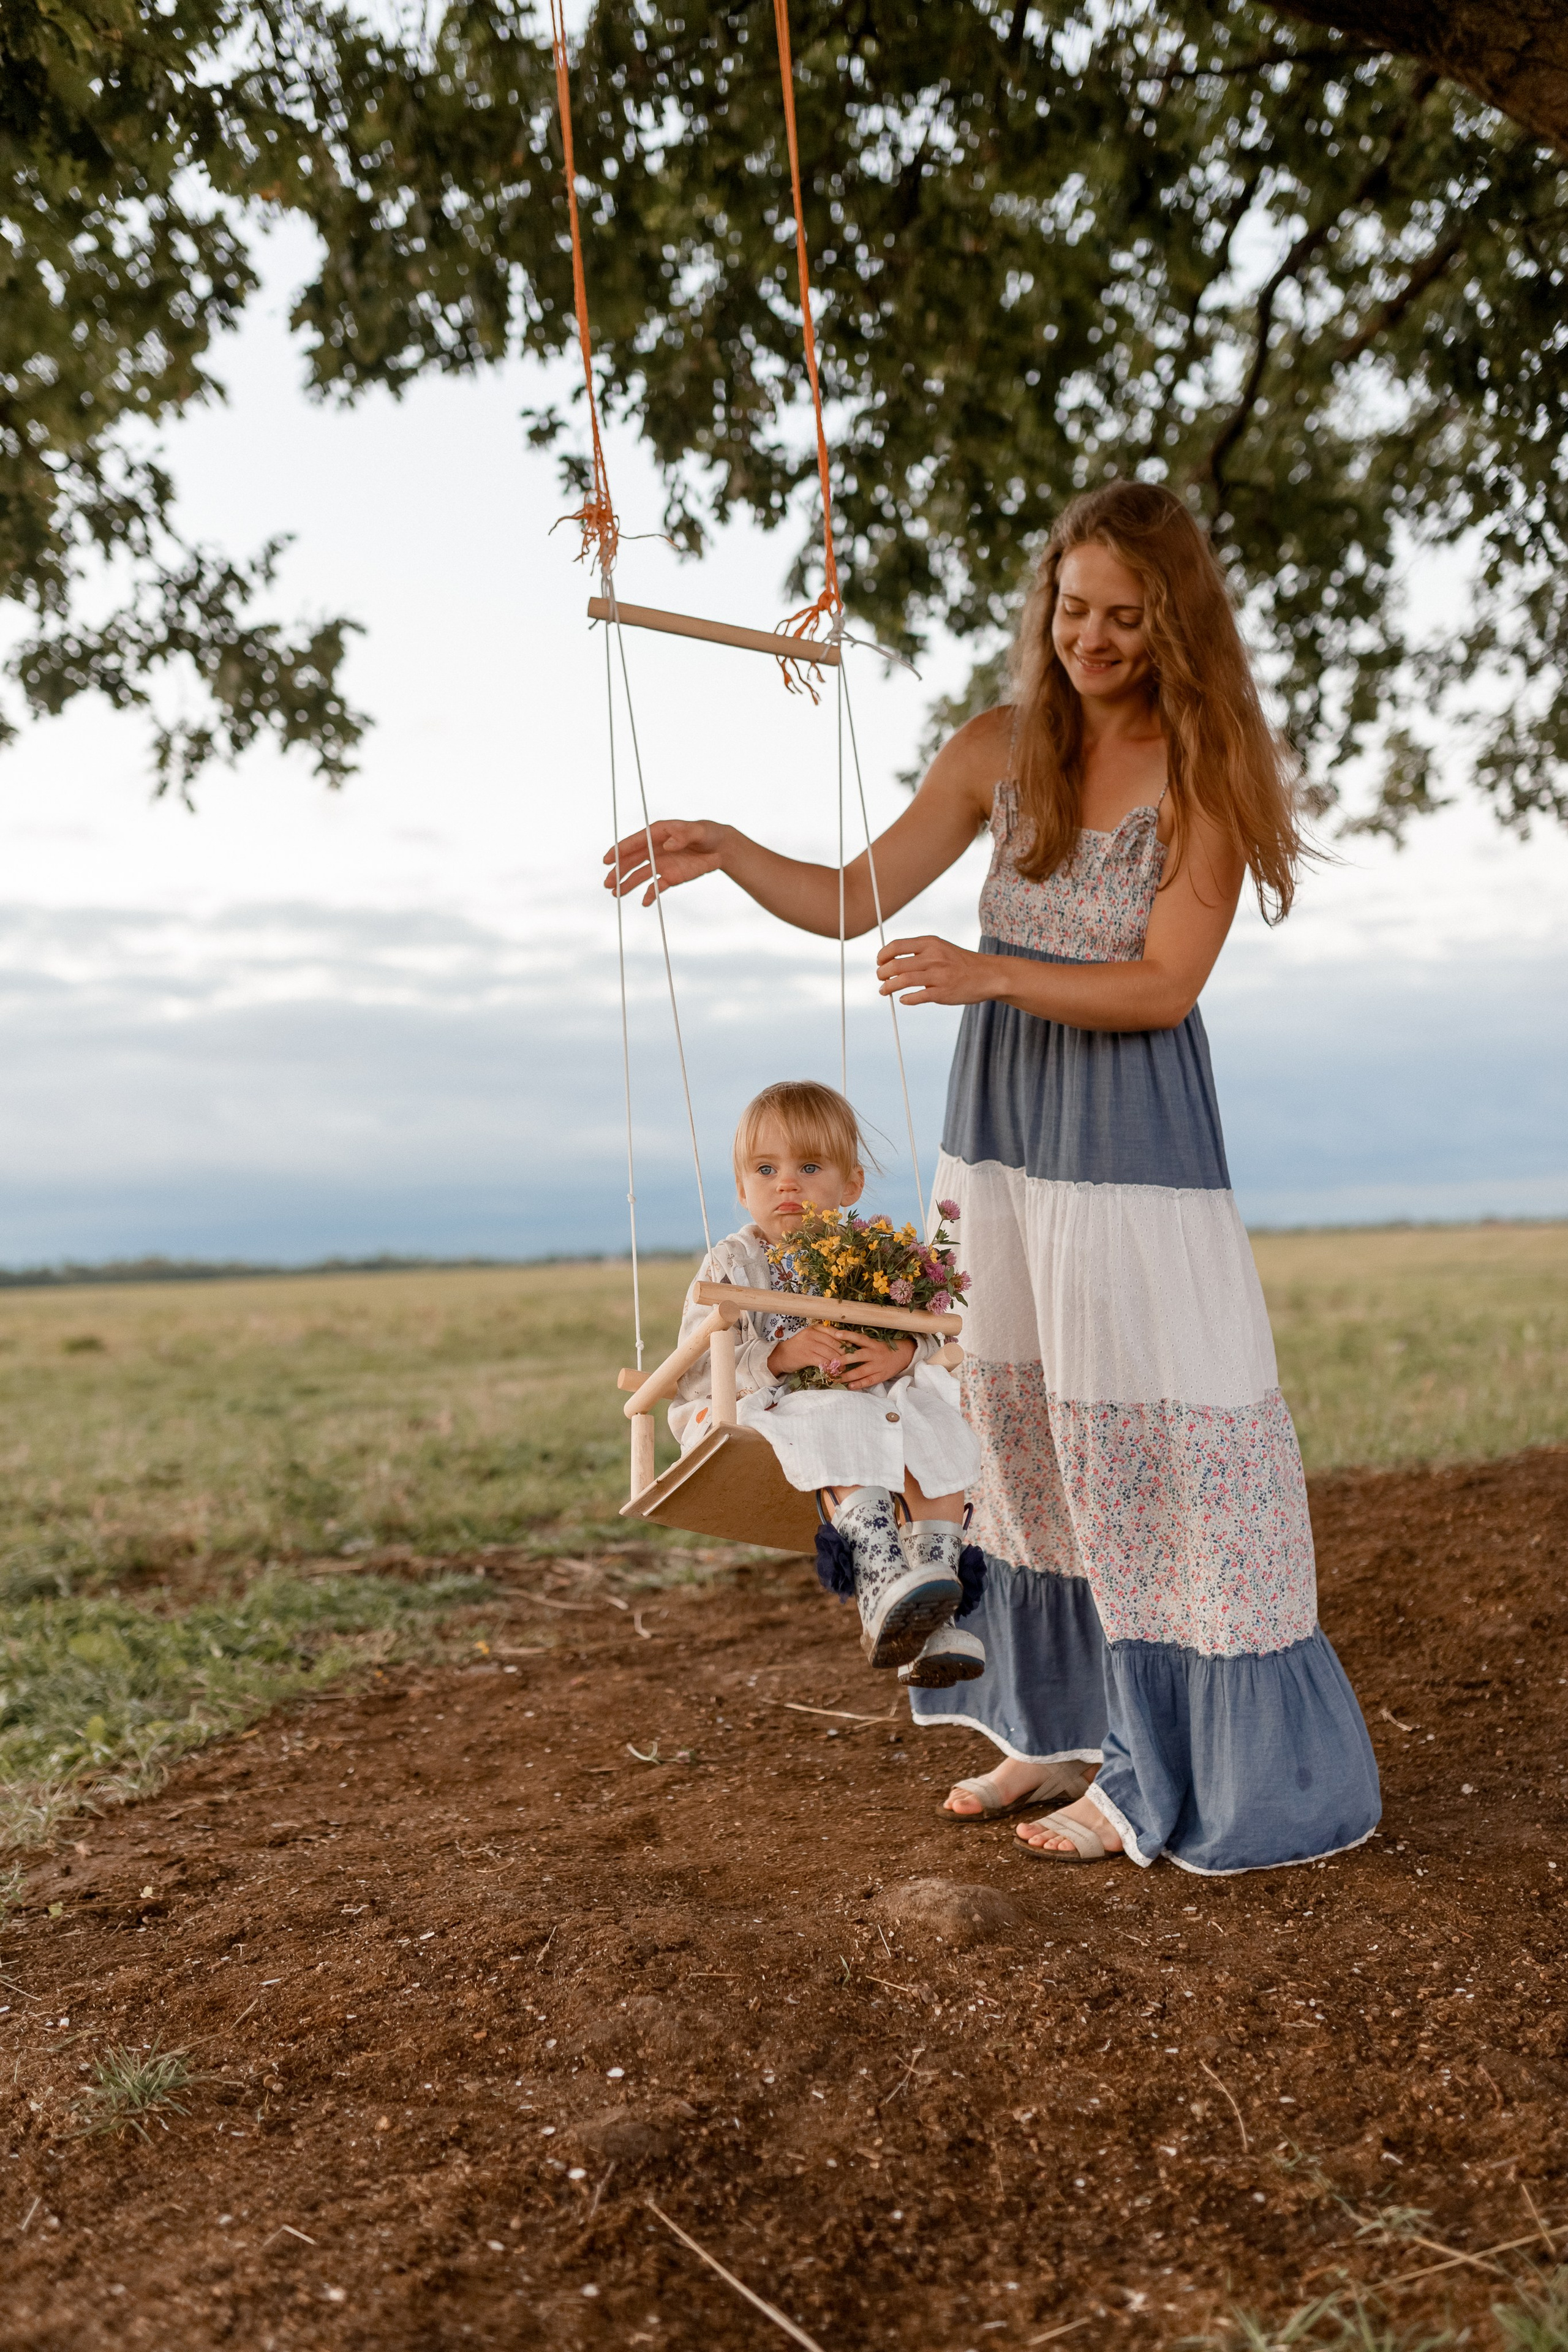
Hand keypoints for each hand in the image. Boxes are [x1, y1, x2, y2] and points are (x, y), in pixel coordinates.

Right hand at [603, 818, 727, 906]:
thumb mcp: (698, 831)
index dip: (619, 851)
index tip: (607, 860)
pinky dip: (650, 894)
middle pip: (631, 861)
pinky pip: (655, 887)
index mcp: (656, 833)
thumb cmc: (706, 833)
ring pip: (639, 875)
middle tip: (608, 884)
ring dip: (627, 884)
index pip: (634, 842)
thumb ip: (683, 836)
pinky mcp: (669, 877)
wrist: (719, 847)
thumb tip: (668, 845)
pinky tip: (645, 902)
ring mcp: (660, 864)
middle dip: (618, 872)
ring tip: (616, 894)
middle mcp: (654, 849)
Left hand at [767, 1328, 916, 1388]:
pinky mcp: (881, 1375)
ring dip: (848, 1375)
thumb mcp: (873, 1343)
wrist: (903, 1355)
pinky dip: (859, 1384)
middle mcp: (875, 1353)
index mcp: (872, 1343)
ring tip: (836, 1377)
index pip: (859, 1338)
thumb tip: (838, 1340)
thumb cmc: (883, 1349)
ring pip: (861, 1371)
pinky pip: (869, 1381)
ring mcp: (878, 1365)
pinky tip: (849, 1386)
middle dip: (844, 1360)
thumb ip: (859, 1343)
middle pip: (858, 1356)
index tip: (835, 1334)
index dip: (848, 1335)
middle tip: (831, 1363)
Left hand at [876, 934, 997, 1005]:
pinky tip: (903, 999)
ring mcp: (938, 975)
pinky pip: (917, 996)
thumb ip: (919, 952)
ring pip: (903, 981)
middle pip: (896, 965)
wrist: (988, 975)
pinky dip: (906, 999)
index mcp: (930, 943)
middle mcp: (933, 957)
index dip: (883, 955)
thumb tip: (892, 960)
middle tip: (880, 978)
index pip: (897, 946)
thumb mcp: (941, 948)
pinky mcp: (943, 993)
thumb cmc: (960, 962)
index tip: (879, 962)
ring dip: (888, 987)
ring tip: (884, 991)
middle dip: (882, 973)